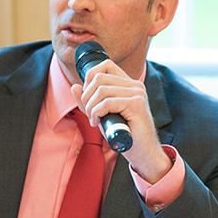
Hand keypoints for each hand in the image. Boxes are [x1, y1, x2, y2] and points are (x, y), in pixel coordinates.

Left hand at [71, 59, 171, 182]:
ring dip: (91, 107)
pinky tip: (97, 122)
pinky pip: (107, 103)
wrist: (142, 152)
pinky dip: (96, 113)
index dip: (90, 76)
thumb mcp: (102, 114)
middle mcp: (135, 85)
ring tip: (94, 119)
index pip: (106, 65)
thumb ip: (89, 101)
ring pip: (101, 90)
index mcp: (128, 84)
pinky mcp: (136, 104)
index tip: (87, 95)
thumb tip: (75, 87)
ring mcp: (137, 93)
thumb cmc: (124, 133)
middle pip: (99, 77)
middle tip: (89, 112)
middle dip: (87, 95)